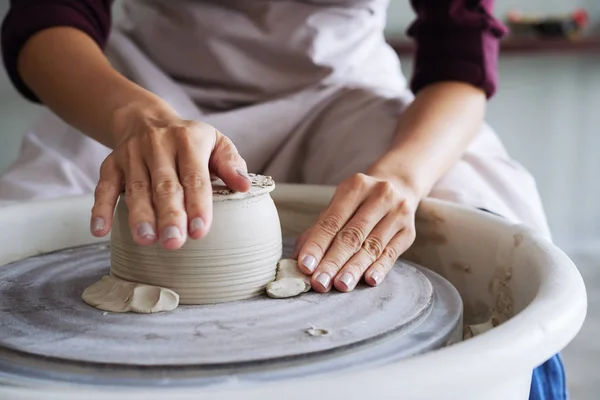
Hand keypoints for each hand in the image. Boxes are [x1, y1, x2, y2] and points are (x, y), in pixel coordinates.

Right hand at [89, 104, 250, 249]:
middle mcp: (158, 145)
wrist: (145, 117)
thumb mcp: (216, 142)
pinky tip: (100, 231)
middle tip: (173, 242)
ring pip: (135, 188)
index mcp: (188, 141)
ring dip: (139, 215)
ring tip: (146, 239)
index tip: (200, 230)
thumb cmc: (190, 139)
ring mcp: (132, 155)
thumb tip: (244, 186)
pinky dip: (100, 208)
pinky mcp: (111, 163)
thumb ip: (231, 163)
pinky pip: (105, 186)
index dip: (197, 204)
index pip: (194, 176)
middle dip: (169, 214)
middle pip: (164, 185)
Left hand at [293, 173, 418, 291]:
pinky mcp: (409, 231)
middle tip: (320, 283)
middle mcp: (379, 195)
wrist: (399, 187)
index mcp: (355, 186)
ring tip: (341, 285)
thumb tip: (296, 259)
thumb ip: (318, 231)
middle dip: (333, 261)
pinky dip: (379, 268)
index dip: (317, 245)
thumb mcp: (339, 207)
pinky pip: (392, 253)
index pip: (332, 221)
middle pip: (352, 235)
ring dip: (354, 268)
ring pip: (372, 246)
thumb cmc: (359, 203)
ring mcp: (398, 212)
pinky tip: (369, 280)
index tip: (306, 267)